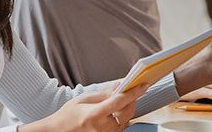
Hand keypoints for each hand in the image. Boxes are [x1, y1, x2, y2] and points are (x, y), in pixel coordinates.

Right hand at [21, 82, 148, 131]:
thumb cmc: (68, 115)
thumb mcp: (83, 99)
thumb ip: (103, 93)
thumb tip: (119, 86)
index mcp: (94, 115)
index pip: (119, 102)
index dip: (133, 92)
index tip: (143, 85)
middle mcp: (103, 128)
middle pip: (127, 112)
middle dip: (132, 99)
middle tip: (132, 88)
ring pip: (127, 120)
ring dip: (127, 108)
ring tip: (123, 98)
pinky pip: (122, 126)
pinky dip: (123, 116)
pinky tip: (118, 109)